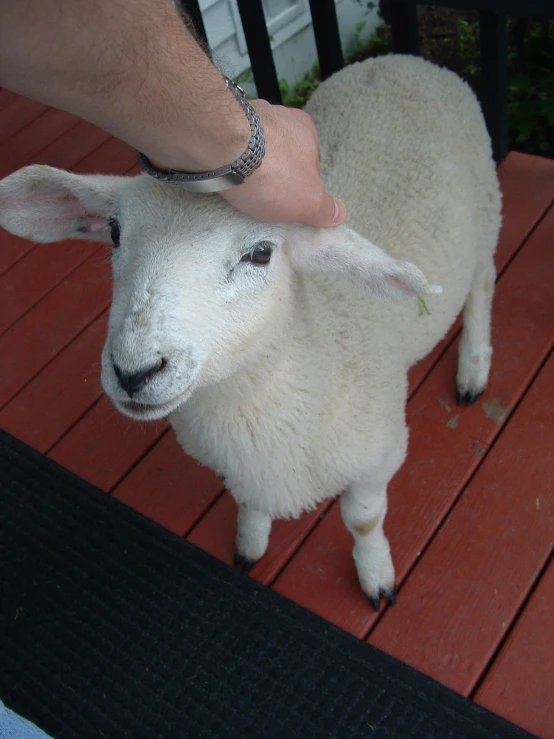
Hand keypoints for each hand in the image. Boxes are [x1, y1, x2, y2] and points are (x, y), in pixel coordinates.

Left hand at [222, 100, 345, 227]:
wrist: (221, 148)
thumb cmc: (271, 172)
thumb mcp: (308, 201)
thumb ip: (324, 208)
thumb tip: (338, 213)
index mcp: (306, 130)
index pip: (309, 162)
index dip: (300, 185)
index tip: (287, 201)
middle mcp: (278, 116)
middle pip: (279, 154)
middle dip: (272, 174)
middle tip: (262, 196)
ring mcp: (247, 115)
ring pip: (252, 148)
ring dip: (247, 165)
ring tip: (239, 188)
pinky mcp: (219, 121)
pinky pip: (227, 146)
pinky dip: (226, 160)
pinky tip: (222, 176)